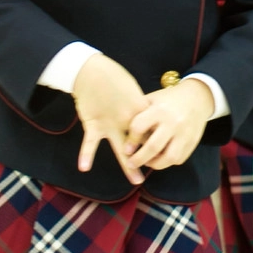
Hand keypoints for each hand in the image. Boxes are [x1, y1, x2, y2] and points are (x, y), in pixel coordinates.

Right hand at [72, 53, 147, 184]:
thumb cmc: (114, 78)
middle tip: (159, 168)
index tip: (167, 148)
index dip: (160, 139)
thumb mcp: (132, 89)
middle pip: (141, 142)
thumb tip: (150, 116)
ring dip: (129, 165)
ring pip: (122, 148)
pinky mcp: (93, 124)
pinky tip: (84, 167)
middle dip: (150, 156)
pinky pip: (90, 142)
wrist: (92, 71)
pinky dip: (86, 154)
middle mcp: (127, 118)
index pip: (153, 128)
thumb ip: (140, 105)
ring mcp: (110, 124)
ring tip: (137, 181)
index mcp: (139, 108)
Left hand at [123, 78, 214, 170]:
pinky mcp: (193, 141)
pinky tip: (162, 157)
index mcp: (160, 109)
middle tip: (131, 163)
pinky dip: (168, 162)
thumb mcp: (153, 99)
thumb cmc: (169, 99)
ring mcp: (184, 133)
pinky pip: (179, 159)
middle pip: (153, 147)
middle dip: (138, 159)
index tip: (126, 149)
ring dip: (155, 164)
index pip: (139, 127)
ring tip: (148, 162)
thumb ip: (139, 112)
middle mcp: (173, 122)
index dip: (131, 140)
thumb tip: (120, 129)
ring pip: (168, 158)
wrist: (197, 97)